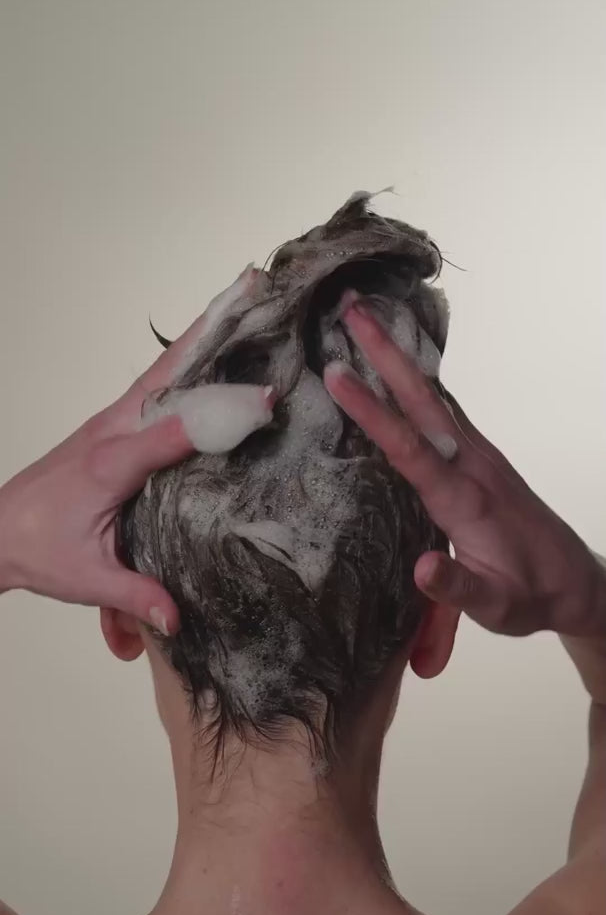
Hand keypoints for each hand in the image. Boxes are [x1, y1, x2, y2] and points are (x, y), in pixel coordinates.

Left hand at [0, 267, 266, 633]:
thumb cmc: (39, 550)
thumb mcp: (86, 578)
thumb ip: (133, 596)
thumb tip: (176, 619)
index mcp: (108, 466)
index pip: (170, 435)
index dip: (216, 419)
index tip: (263, 402)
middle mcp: (111, 433)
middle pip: (167, 374)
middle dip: (209, 333)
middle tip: (249, 289)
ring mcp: (112, 423)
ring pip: (162, 369)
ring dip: (201, 333)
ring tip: (240, 295)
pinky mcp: (114, 426)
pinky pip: (155, 383)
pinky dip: (184, 357)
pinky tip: (210, 343)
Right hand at [324, 301, 605, 639]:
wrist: (574, 584)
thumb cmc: (529, 597)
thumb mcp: (497, 606)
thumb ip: (458, 589)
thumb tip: (421, 570)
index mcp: (465, 499)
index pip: (410, 448)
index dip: (372, 411)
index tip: (337, 374)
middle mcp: (472, 465)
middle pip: (423, 401)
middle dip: (386, 353)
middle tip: (351, 308)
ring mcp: (478, 457)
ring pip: (433, 397)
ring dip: (399, 356)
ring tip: (365, 319)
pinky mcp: (479, 459)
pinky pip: (443, 408)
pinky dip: (417, 379)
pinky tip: (401, 365)